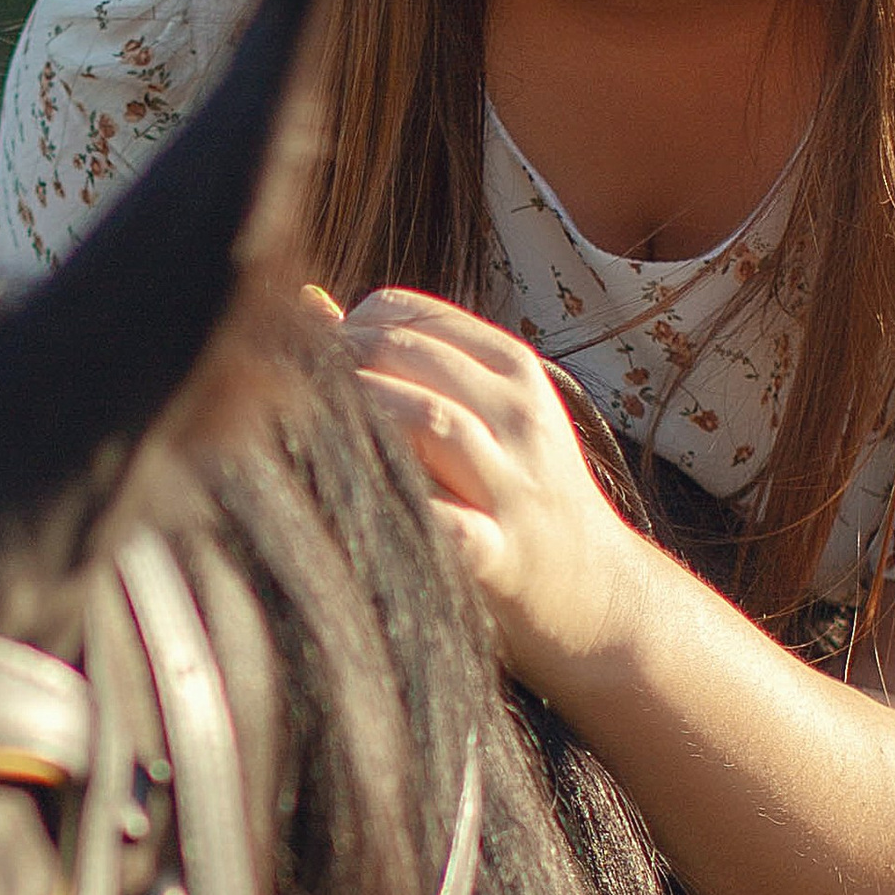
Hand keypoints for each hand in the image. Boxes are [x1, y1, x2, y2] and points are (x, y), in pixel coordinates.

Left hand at [315, 284, 645, 686]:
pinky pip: (445, 520)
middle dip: (339, 367)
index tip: (317, 361)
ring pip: (428, 420)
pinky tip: (355, 500)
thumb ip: (405, 359)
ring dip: (360, 419)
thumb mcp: (484, 410)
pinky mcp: (503, 552)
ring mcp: (514, 484)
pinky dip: (398, 505)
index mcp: (514, 369)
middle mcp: (519, 416)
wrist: (596, 588)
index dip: (347, 329)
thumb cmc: (514, 488)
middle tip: (298, 394)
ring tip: (316, 434)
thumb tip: (309, 306)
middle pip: (410, 359)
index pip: (412, 316)